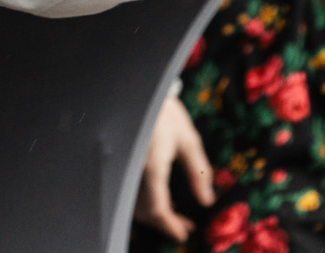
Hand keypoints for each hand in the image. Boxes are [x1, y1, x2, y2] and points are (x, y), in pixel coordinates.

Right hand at [135, 95, 215, 240]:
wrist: (135, 89)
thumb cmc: (163, 111)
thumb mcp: (188, 138)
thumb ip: (198, 171)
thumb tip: (206, 200)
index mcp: (151, 166)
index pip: (158, 209)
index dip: (170, 226)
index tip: (184, 234)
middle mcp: (132, 171)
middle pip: (144, 211)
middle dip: (164, 223)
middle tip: (184, 227)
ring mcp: (122, 168)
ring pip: (133, 204)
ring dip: (153, 214)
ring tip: (174, 214)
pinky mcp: (118, 163)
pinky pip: (128, 191)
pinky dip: (143, 201)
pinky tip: (158, 197)